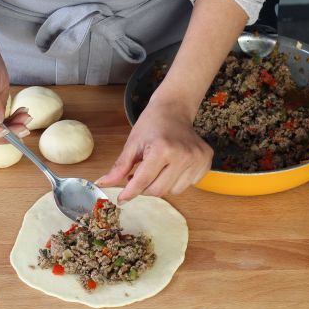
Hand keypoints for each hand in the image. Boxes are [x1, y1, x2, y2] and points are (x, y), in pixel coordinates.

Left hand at [96, 98, 212, 202]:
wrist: (174, 109)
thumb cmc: (151, 124)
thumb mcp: (132, 144)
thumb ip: (119, 167)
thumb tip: (102, 184)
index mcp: (162, 149)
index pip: (143, 181)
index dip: (129, 192)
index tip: (121, 199)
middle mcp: (183, 155)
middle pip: (158, 190)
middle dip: (144, 188)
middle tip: (136, 177)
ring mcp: (198, 159)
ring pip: (173, 190)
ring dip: (160, 184)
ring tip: (156, 168)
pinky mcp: (206, 162)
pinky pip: (187, 185)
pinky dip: (175, 180)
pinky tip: (172, 166)